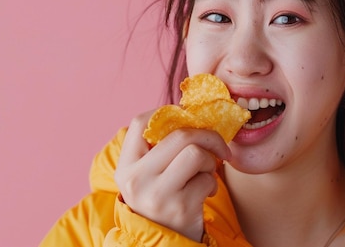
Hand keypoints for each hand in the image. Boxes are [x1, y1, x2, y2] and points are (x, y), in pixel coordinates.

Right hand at [114, 111, 230, 241]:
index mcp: (125, 166)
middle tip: (219, 145)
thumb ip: (160, 148)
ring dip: (209, 162)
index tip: (187, 118)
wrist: (166, 244)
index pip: (140, 122)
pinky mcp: (180, 208)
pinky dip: (212, 183)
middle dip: (207, 136)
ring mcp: (157, 195)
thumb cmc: (164, 200)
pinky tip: (204, 193)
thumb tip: (193, 111)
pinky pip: (207, 179)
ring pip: (196, 154)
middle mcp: (136, 179)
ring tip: (205, 173)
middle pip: (179, 135)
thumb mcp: (150, 176)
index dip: (167, 112)